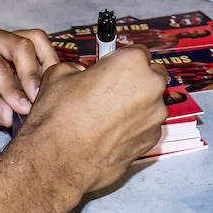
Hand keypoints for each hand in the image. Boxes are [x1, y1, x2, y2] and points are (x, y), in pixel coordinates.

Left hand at [0, 21, 61, 128]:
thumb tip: (10, 115)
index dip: (12, 89)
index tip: (22, 110)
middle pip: (21, 46)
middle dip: (31, 75)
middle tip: (37, 102)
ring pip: (33, 41)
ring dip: (43, 64)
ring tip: (47, 90)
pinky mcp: (6, 49)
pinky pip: (32, 49)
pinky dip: (43, 63)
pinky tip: (46, 84)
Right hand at [16, 46, 169, 192]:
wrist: (58, 161)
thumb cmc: (60, 119)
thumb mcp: (59, 75)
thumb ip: (79, 68)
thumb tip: (79, 73)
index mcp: (131, 63)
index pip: (137, 51)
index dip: (121, 60)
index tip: (111, 67)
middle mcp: (150, 86)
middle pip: (150, 75)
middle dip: (134, 81)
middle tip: (109, 90)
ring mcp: (154, 116)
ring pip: (150, 103)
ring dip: (135, 106)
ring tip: (105, 116)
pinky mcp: (151, 141)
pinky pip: (146, 126)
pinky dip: (133, 128)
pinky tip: (110, 133)